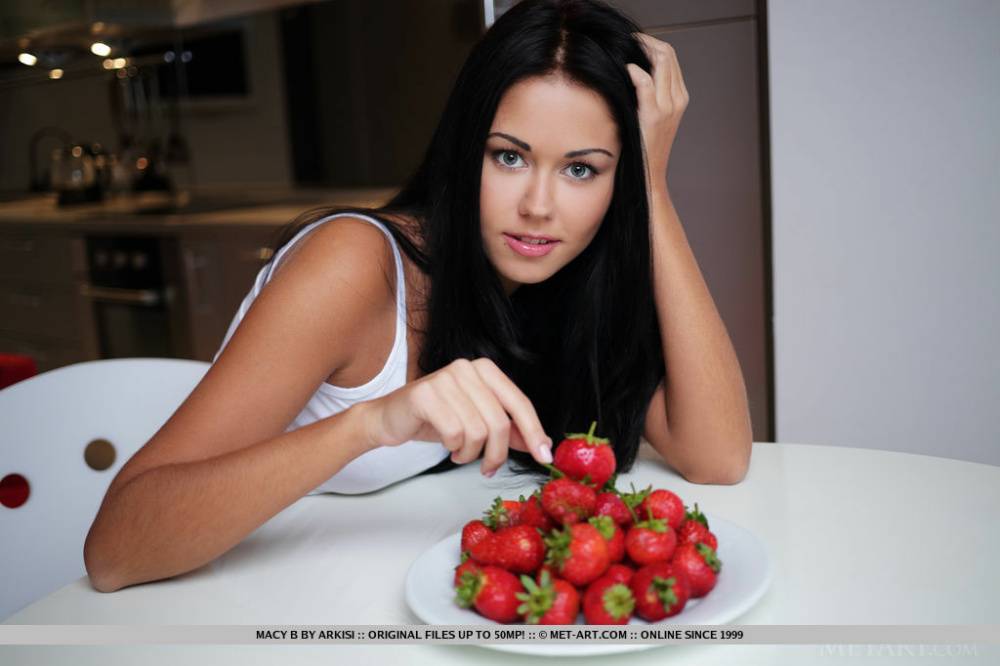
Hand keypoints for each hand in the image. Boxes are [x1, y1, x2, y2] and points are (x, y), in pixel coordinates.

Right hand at [357, 358, 553, 476]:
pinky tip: (447, 446)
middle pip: (499, 422)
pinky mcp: (425, 395)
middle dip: (496, 453)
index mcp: (485, 370)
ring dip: (470, 453)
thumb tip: (541, 444)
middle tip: (489, 468)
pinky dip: (454, 448)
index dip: (534, 432)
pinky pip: (454, 433)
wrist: (390, 418)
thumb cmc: (436, 419)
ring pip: (477, 432)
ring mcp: (445, 379)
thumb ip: (508, 429)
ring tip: (459, 452)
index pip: (519, 402)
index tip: (544, 456)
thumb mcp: (477, 422)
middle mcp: (466, 368)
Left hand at [626, 33, 689, 188]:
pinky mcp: (654, 115)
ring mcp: (668, 106)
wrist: (649, 175)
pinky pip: (645, 82)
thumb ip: (646, 96)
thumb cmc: (643, 147)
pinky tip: (624, 69)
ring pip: (661, 61)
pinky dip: (635, 70)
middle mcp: (678, 99)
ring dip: (641, 49)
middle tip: (626, 40)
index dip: (651, 43)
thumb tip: (628, 74)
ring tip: (622, 49)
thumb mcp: (650, 117)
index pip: (670, 57)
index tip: (633, 41)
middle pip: (667, 53)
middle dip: (645, 41)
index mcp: (679, 97)